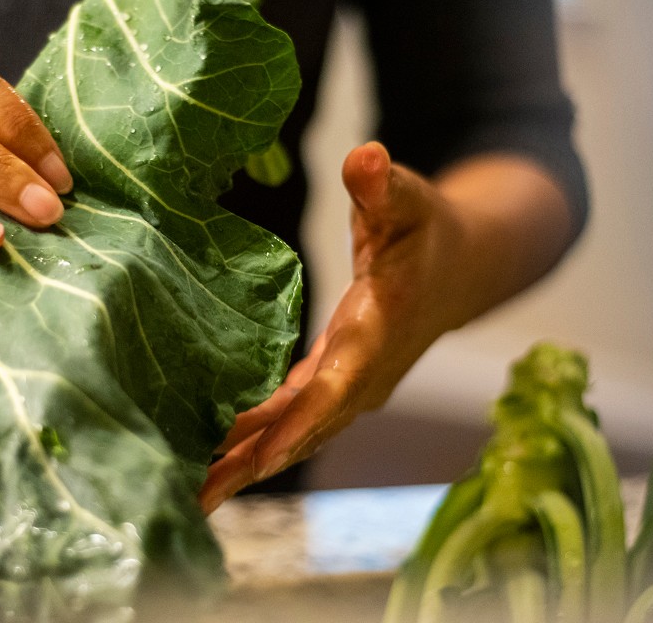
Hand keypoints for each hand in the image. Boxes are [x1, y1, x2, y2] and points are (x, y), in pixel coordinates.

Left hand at [200, 142, 466, 511]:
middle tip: (193, 495)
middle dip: (251, 463)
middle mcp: (363, 374)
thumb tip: (364, 156)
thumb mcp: (410, 199)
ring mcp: (350, 385)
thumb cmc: (428, 229)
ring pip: (294, 433)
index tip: (250, 457)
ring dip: (245, 463)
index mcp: (376, 334)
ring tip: (189, 492)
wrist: (463, 266)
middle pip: (303, 429)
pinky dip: (254, 440)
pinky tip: (211, 452)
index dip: (293, 424)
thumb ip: (384, 185)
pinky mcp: (335, 383)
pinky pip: (290, 419)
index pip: (333, 388)